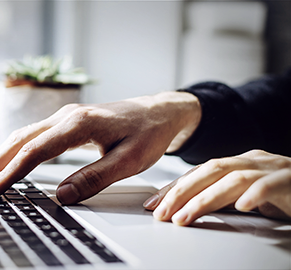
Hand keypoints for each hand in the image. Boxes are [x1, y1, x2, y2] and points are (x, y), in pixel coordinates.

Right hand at [0, 91, 200, 203]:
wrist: (159, 112)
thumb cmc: (147, 133)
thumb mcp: (129, 160)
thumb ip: (95, 177)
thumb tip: (62, 195)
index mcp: (79, 123)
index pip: (35, 151)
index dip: (11, 174)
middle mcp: (66, 115)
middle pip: (18, 139)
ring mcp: (64, 115)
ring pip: (21, 135)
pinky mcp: (66, 121)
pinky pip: (32, 135)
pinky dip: (14, 150)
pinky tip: (6, 162)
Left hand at [143, 150, 290, 224]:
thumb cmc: (281, 194)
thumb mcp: (245, 196)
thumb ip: (220, 198)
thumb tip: (186, 209)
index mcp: (238, 163)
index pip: (199, 172)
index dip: (174, 187)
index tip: (153, 205)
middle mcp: (252, 161)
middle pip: (209, 171)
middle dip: (181, 193)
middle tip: (161, 213)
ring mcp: (271, 168)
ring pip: (232, 179)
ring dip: (205, 199)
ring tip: (185, 217)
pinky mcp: (290, 180)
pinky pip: (268, 185)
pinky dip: (253, 195)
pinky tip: (240, 207)